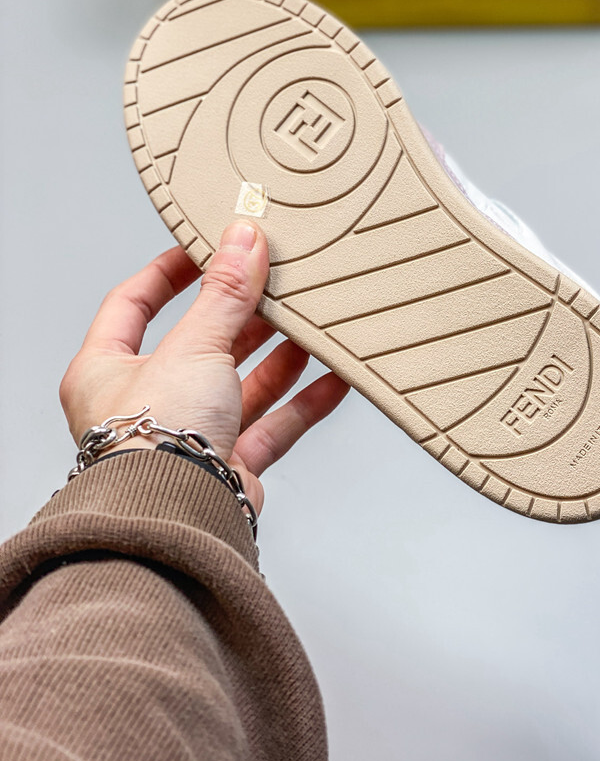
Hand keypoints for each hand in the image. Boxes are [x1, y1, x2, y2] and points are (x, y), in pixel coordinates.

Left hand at [59, 220, 348, 513]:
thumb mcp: (194, 345)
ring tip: (309, 324)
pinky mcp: (227, 467)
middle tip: (272, 284)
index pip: (132, 305)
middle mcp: (145, 405)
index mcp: (106, 371)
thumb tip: (241, 241)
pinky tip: (332, 379)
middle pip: (198, 344)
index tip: (205, 250)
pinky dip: (303, 403)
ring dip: (278, 356)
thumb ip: (224, 294)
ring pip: (240, 385)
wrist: (177, 519)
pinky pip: (272, 426)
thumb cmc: (153, 442)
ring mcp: (188, 437)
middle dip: (241, 316)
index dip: (169, 273)